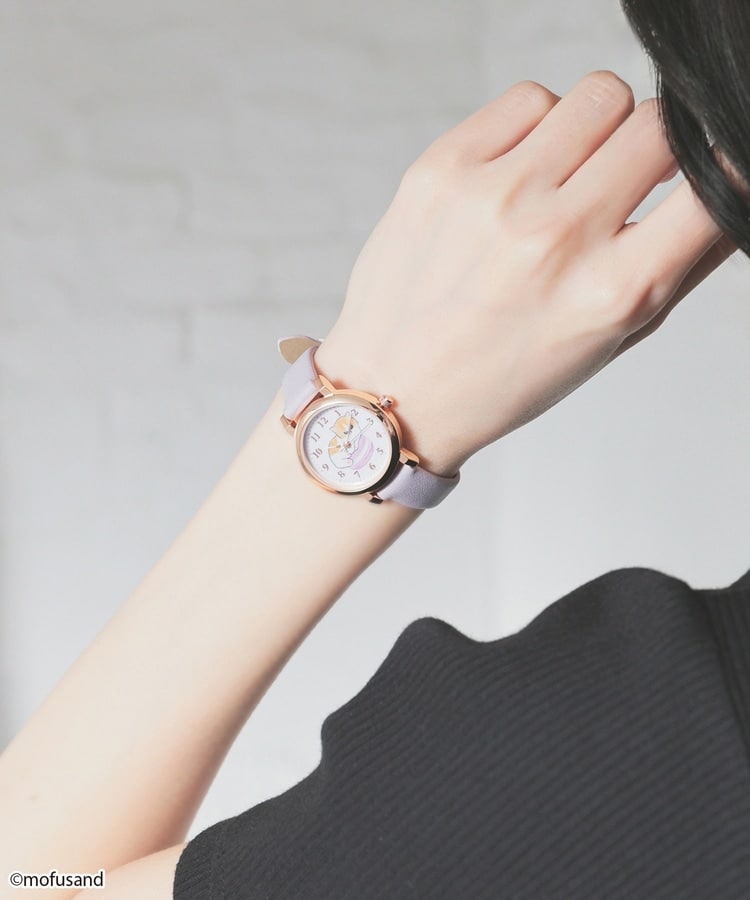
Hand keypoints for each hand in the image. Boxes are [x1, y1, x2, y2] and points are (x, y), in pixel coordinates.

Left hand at [313, 70, 736, 476]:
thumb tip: (729, 190)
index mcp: (609, 294)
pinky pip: (529, 99)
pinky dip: (537, 127)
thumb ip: (679, 266)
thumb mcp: (606, 343)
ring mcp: (494, 196)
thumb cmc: (501, 377)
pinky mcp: (442, 168)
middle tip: (622, 184)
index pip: (711, 187)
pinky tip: (517, 173)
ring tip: (564, 180)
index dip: (717, 171)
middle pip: (655, 125)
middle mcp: (555, 237)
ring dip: (596, 131)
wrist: (394, 391)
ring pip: (597, 97)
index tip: (705, 174)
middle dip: (653, 150)